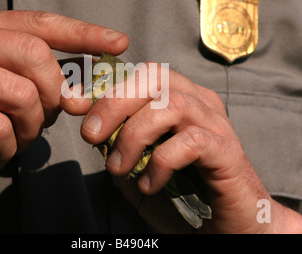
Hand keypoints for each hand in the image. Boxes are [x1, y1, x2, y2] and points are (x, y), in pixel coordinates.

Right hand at [0, 8, 128, 197]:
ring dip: (31, 128)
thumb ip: (37, 79)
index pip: (41, 24)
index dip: (84, 33)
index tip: (118, 42)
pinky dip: (9, 148)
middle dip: (53, 95)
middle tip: (45, 118)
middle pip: (37, 57)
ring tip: (18, 139)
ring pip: (23, 95)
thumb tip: (82, 91)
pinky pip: (0, 128)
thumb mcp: (0, 84)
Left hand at [62, 62, 301, 232]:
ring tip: (119, 167)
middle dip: (114, 103)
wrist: (227, 227)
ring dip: (134, 135)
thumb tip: (93, 129)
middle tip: (92, 136)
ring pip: (170, 104)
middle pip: (154, 77)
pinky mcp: (228, 150)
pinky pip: (190, 142)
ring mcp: (216, 124)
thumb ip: (120, 146)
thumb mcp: (139, 168)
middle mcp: (199, 102)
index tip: (73, 105)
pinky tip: (150, 185)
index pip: (141, 74)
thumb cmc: (183, 194)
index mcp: (179, 98)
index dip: (104, 85)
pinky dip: (161, 162)